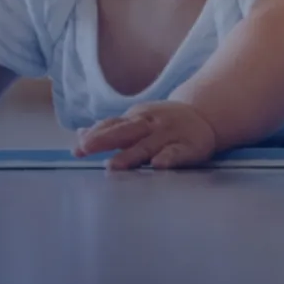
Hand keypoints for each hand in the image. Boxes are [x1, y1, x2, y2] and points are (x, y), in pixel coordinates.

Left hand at [74, 100, 222, 170]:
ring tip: (113, 166)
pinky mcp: (190, 146)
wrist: (205, 116)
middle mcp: (151, 124)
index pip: (113, 125)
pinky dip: (168, 158)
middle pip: (126, 131)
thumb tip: (80, 134)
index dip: (95, 136)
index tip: (77, 149)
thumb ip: (111, 129)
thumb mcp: (137, 121)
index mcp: (137, 117)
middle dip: (105, 139)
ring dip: (130, 155)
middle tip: (85, 149)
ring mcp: (170, 134)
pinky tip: (158, 166)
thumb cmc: (163, 124)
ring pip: (148, 144)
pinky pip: (178, 153)